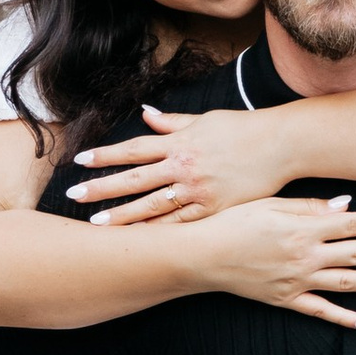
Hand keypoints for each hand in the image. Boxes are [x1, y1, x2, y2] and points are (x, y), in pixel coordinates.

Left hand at [68, 106, 298, 221]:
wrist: (281, 145)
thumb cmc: (242, 129)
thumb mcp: (204, 120)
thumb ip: (172, 122)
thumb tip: (144, 114)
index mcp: (179, 142)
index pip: (133, 149)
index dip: (105, 155)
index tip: (80, 160)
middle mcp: (184, 166)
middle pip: (134, 179)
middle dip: (102, 188)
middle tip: (74, 195)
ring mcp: (198, 190)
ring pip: (152, 206)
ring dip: (122, 216)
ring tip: (96, 225)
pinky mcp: (213, 209)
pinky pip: (179, 223)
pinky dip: (157, 231)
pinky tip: (138, 239)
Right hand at [182, 197, 355, 331]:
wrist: (202, 255)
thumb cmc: (232, 222)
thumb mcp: (270, 204)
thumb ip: (310, 206)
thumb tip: (347, 206)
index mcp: (303, 227)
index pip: (353, 223)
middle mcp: (306, 255)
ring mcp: (298, 279)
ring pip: (347, 282)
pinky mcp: (286, 299)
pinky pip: (320, 311)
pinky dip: (344, 319)